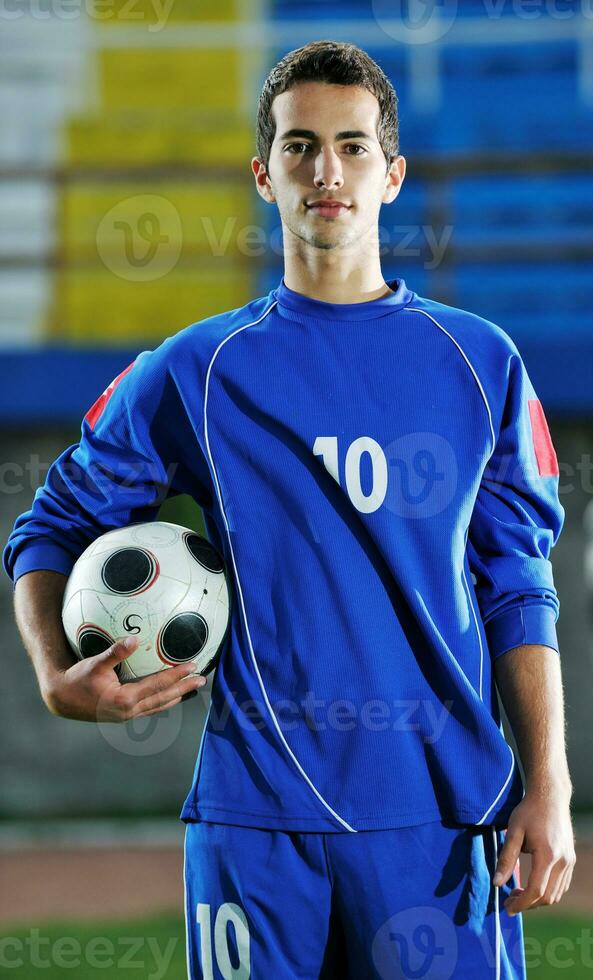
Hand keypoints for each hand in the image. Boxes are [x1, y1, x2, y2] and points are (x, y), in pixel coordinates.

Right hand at [42, 636, 206, 722]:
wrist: (62, 700)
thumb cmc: (78, 679)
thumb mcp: (95, 664)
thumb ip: (115, 652)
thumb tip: (133, 639)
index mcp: (125, 699)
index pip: (158, 685)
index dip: (177, 675)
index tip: (193, 666)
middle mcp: (129, 711)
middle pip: (164, 698)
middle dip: (184, 688)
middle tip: (202, 679)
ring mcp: (127, 716)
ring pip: (159, 706)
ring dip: (177, 696)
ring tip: (192, 688)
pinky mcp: (124, 715)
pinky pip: (150, 708)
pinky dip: (164, 702)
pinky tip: (171, 696)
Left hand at [492, 790, 575, 914]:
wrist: (550, 796)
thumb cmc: (529, 811)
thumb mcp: (513, 831)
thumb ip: (505, 858)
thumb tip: (497, 883)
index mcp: (548, 855)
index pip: (536, 891)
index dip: (521, 904)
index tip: (507, 908)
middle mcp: (563, 862)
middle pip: (547, 897)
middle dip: (528, 904)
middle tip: (509, 901)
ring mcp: (569, 861)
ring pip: (556, 894)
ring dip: (538, 900)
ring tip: (518, 894)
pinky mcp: (571, 859)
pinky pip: (561, 885)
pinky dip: (547, 891)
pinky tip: (532, 885)